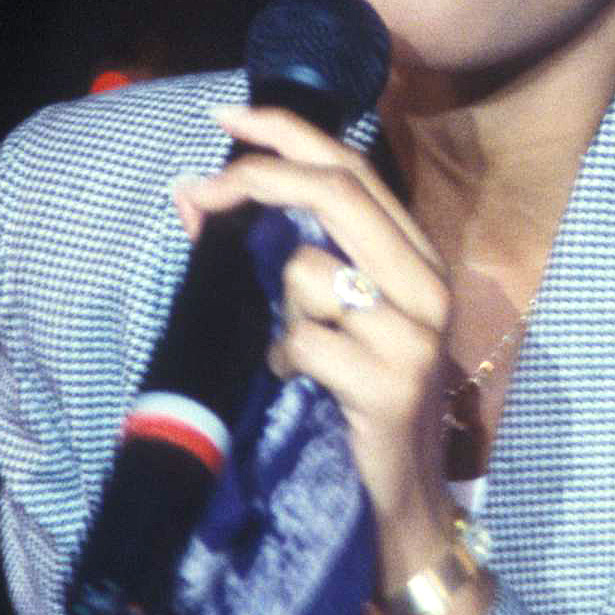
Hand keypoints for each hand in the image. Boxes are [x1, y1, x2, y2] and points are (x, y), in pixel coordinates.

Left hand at [169, 106, 458, 566]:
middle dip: (259, 179)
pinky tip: (304, 384)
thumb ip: (271, 254)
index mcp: (414, 256)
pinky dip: (284, 361)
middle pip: (337, 194)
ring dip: (280, 309)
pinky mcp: (392, 381)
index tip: (225, 115)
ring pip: (310, 271)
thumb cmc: (356, 399)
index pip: (352, 167)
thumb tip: (188, 192)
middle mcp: (427, 282)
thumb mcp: (320, 317)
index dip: (287, 131)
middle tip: (201, 190)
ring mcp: (416, 332)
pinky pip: (303, 342)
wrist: (404, 499)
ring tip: (299, 349)